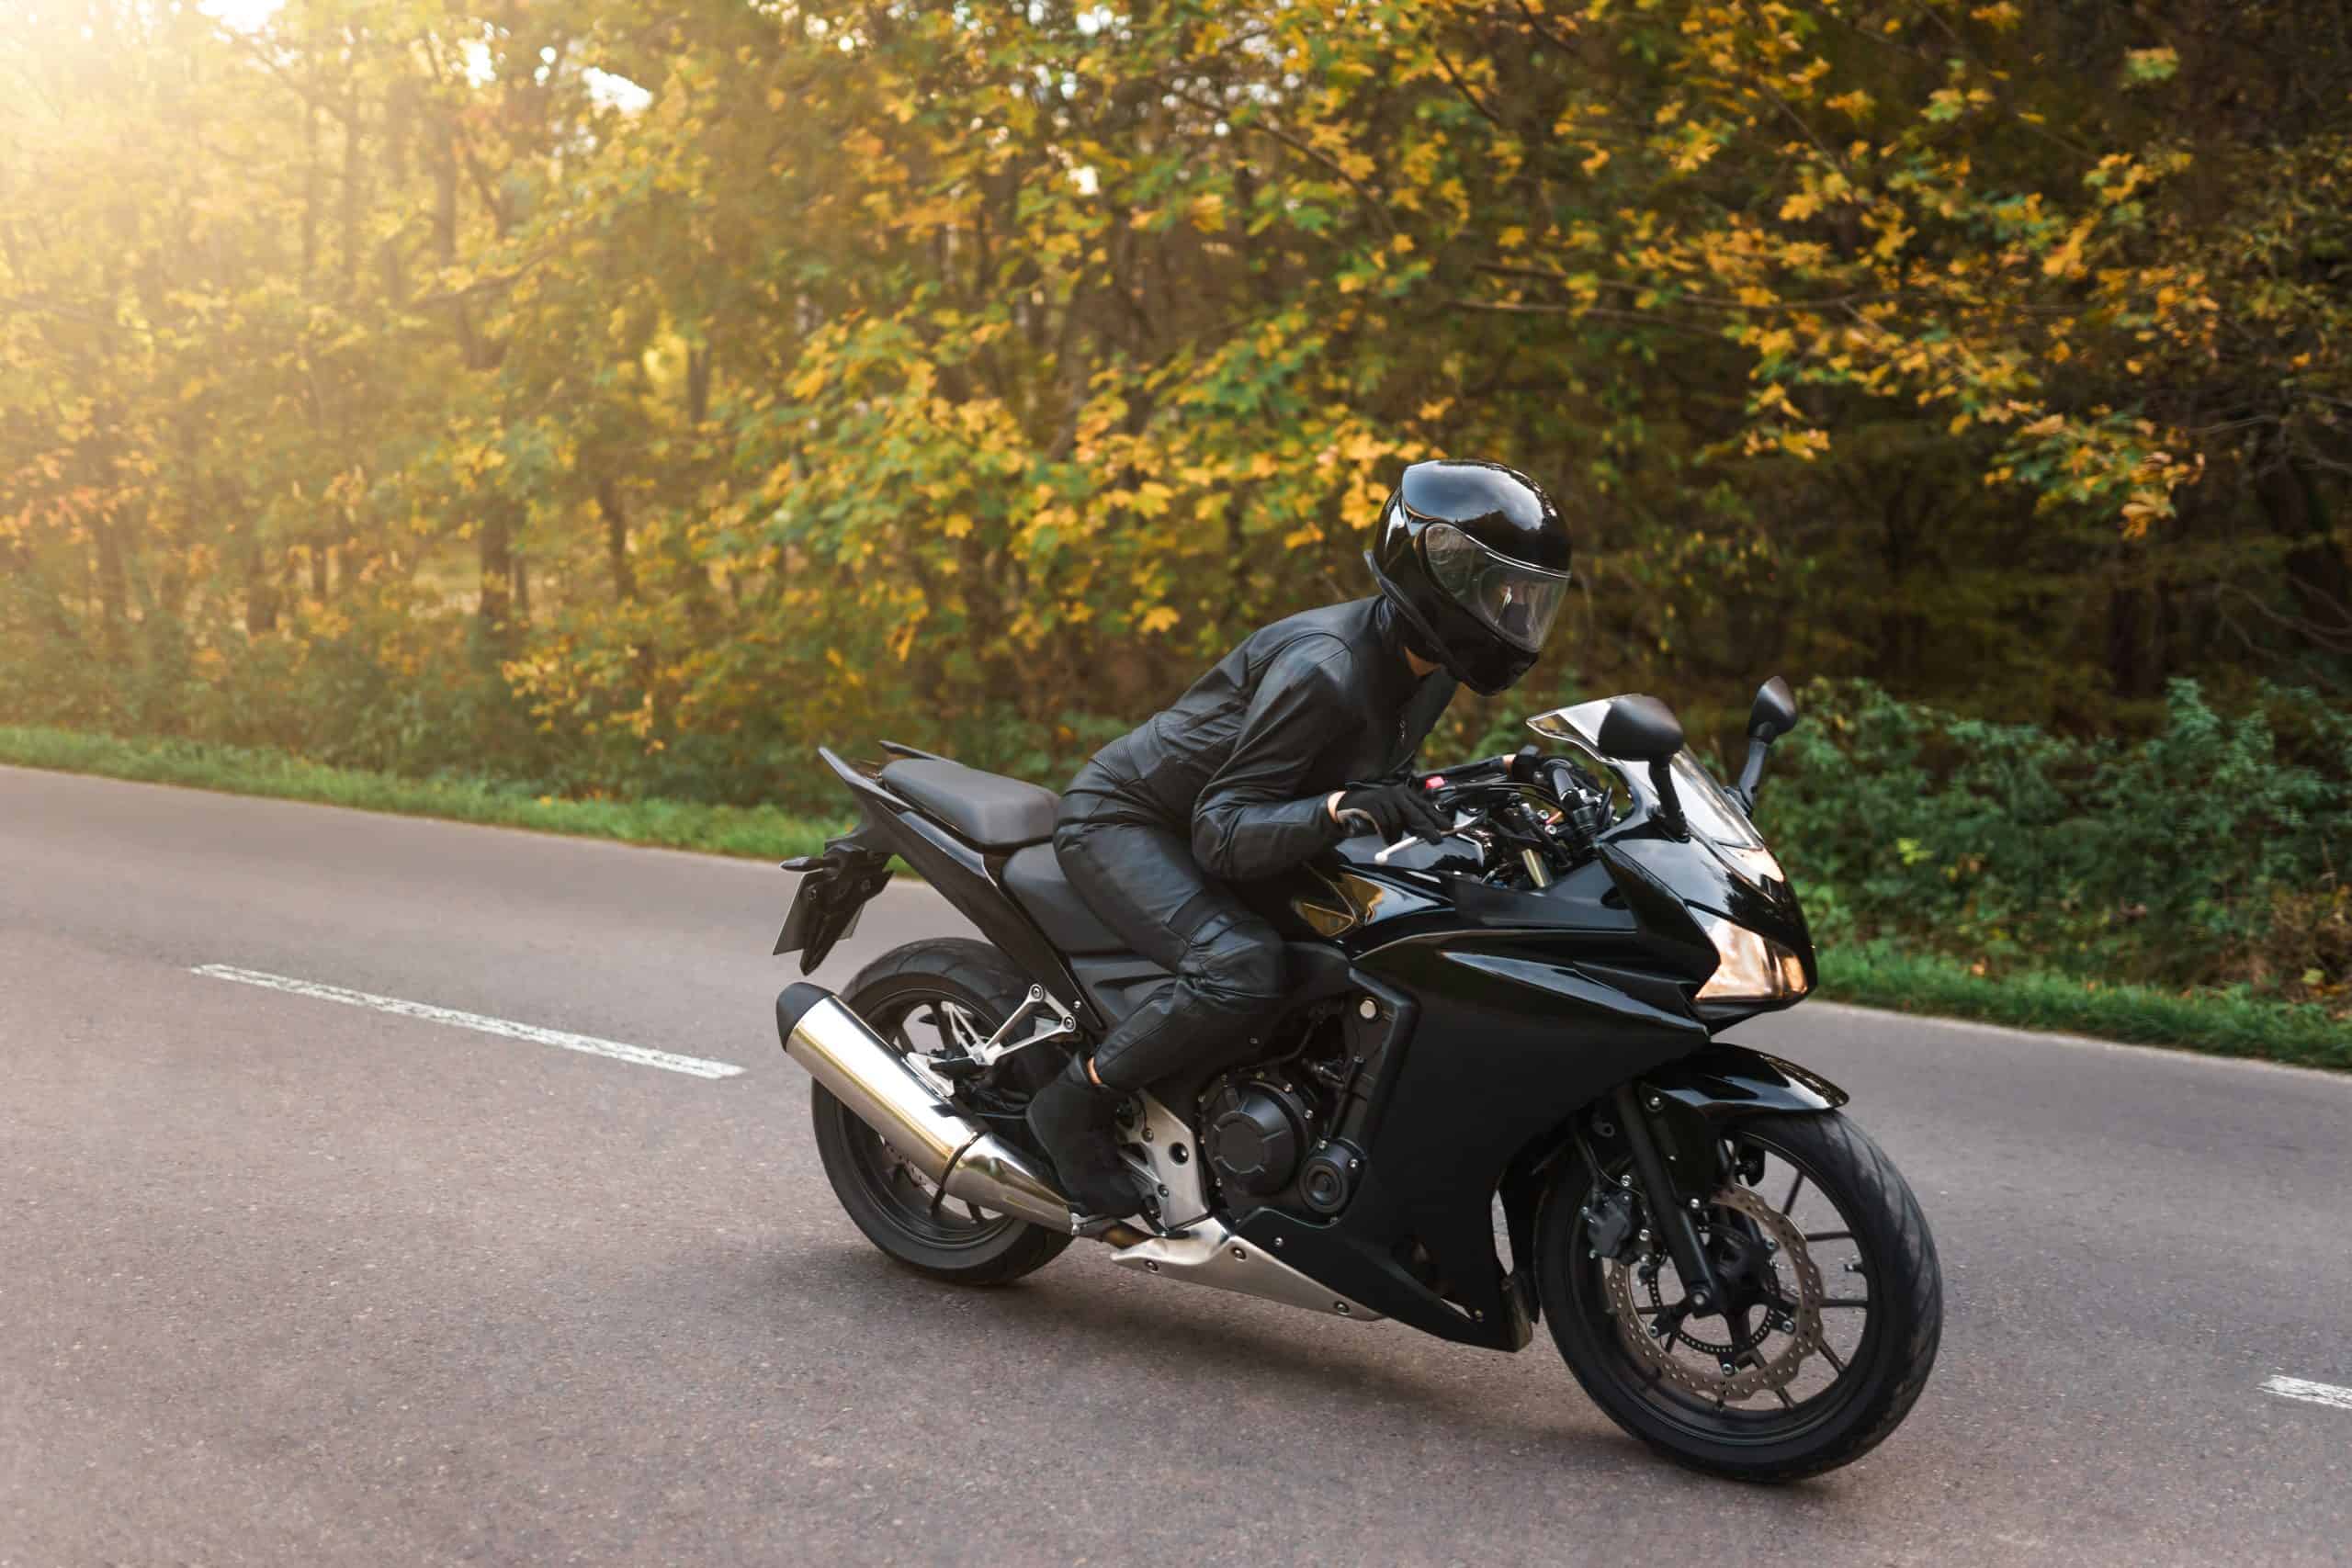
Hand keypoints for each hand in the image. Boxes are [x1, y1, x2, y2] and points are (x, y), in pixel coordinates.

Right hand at [1333, 782, 1451, 842]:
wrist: (1345, 806)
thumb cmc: (1372, 812)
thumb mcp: (1393, 814)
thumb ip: (1408, 820)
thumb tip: (1426, 831)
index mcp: (1403, 793)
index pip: (1424, 806)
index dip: (1437, 817)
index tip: (1448, 827)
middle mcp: (1395, 793)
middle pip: (1416, 813)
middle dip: (1427, 829)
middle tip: (1436, 840)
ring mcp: (1383, 797)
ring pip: (1399, 822)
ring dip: (1396, 835)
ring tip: (1392, 840)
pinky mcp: (1372, 804)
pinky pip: (1384, 824)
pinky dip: (1386, 834)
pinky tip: (1385, 838)